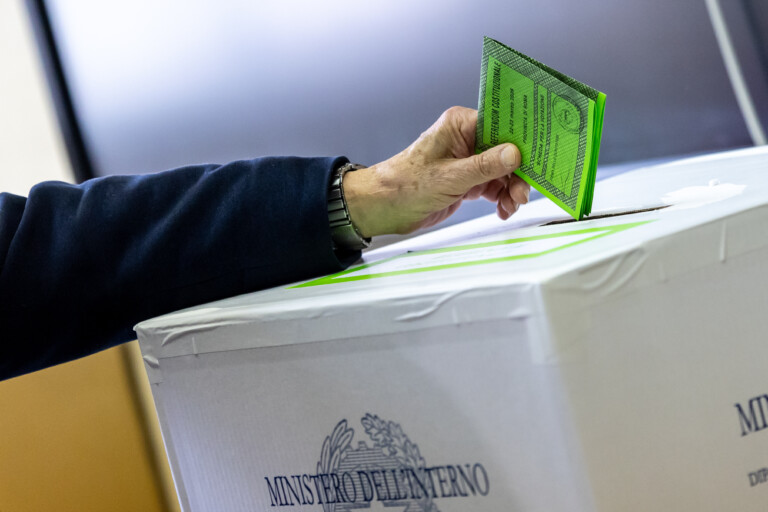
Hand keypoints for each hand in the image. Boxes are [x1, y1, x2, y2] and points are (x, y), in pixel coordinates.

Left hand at [343, 106, 530, 236]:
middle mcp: (466, 139)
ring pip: (503, 171)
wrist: (384, 208)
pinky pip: (494, 186)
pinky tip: (503, 209)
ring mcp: (467, 161)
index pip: (501, 125)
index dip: (522, 139)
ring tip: (511, 204)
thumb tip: (514, 153)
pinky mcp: (466, 181)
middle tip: (523, 192)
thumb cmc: (405, 185)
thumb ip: (484, 166)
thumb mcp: (450, 177)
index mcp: (460, 125)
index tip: (540, 154)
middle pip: (507, 151)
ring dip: (511, 189)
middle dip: (518, 172)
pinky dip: (501, 198)